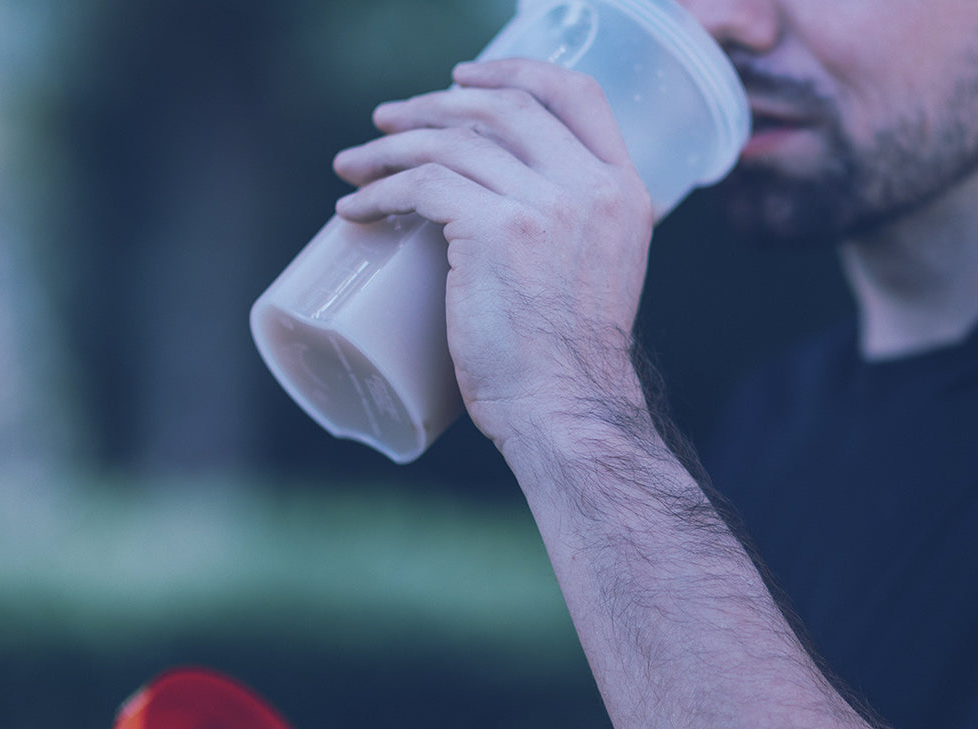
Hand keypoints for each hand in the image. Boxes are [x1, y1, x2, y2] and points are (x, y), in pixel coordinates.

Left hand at [332, 59, 655, 449]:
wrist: (565, 409)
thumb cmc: (564, 361)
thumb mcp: (595, 271)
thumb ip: (572, 227)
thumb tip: (503, 201)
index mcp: (624, 191)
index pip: (578, 93)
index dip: (516, 71)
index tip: (464, 77)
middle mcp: (591, 187)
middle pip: (503, 107)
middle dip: (434, 104)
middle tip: (387, 122)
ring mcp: (546, 204)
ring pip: (452, 142)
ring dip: (389, 147)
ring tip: (353, 165)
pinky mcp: (496, 229)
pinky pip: (422, 185)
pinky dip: (379, 192)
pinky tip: (354, 209)